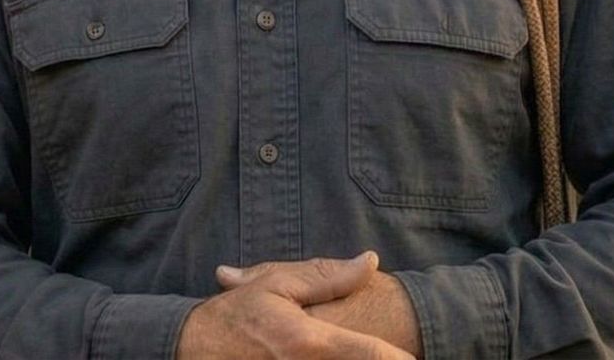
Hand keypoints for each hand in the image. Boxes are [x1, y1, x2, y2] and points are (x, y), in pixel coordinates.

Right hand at [174, 253, 414, 359]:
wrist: (198, 351)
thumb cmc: (236, 316)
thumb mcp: (276, 285)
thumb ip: (327, 277)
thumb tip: (370, 262)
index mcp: (309, 342)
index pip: (373, 353)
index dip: (400, 356)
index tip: (415, 352)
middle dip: (383, 356)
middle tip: (399, 350)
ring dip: (359, 358)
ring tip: (376, 349)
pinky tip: (331, 354)